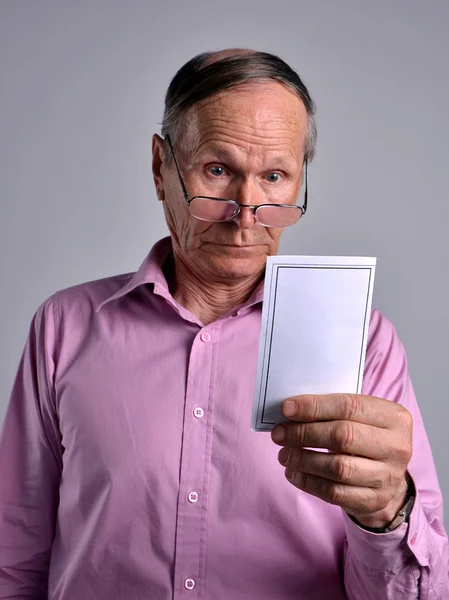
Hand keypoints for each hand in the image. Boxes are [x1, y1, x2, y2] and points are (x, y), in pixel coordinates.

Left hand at [271, 394, 412, 527]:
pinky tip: (293, 473)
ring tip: (284, 454)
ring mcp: (388, 476)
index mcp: (394, 417)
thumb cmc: (365, 437)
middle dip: (304, 433)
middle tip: (279, 433)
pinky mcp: (374, 500)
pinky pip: (334, 492)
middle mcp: (397, 446)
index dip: (314, 407)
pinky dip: (308, 482)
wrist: (387, 475)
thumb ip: (332, 409)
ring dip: (303, 459)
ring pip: (337, 467)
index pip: (349, 406)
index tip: (286, 409)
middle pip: (343, 436)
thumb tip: (291, 409)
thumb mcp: (360, 416)